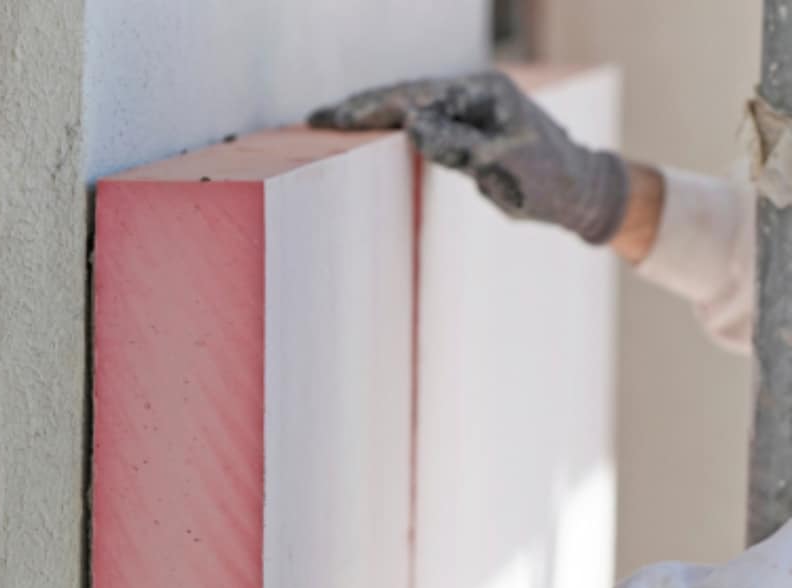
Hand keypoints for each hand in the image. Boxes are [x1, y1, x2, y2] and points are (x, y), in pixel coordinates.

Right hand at [310, 70, 629, 242]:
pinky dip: (394, 126)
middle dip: (361, 107)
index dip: (372, 107)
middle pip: (407, 95)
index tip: (333, 117)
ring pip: (413, 107)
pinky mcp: (470, 129)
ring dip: (373, 115)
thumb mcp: (503, 166)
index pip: (416, 97)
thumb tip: (412, 125)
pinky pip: (425, 123)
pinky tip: (371, 130)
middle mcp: (475, 93)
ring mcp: (472, 109)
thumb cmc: (548, 180)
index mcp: (483, 92)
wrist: (579, 189)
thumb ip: (458, 145)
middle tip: (315, 117)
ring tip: (332, 121)